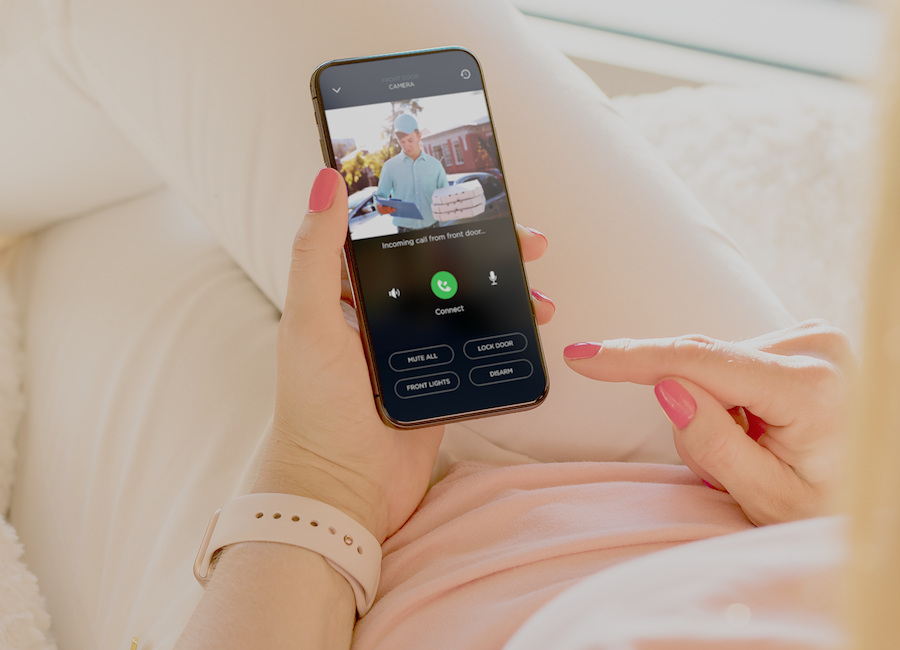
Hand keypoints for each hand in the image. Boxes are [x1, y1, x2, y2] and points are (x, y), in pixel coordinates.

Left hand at [255, 169, 552, 542]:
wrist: (340, 490)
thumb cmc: (315, 407)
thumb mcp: (309, 321)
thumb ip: (315, 252)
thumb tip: (325, 179)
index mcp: (350, 292)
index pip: (400, 236)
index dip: (438, 212)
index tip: (476, 196)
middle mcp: (386, 314)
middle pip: (446, 264)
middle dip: (490, 248)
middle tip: (529, 241)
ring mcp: (418, 347)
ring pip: (471, 300)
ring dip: (508, 288)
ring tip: (539, 291)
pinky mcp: (443, 378)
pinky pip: (480, 343)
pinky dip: (508, 330)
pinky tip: (531, 323)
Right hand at [564, 320, 856, 524]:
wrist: (878, 495)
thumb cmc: (833, 506)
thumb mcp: (768, 497)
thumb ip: (715, 443)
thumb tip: (667, 387)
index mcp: (810, 387)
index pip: (698, 361)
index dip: (633, 358)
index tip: (583, 355)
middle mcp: (814, 346)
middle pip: (702, 366)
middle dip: (693, 410)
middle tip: (731, 463)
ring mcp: (812, 337)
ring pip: (714, 364)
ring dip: (716, 406)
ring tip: (758, 448)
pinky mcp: (805, 338)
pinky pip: (734, 361)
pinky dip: (733, 395)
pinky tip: (765, 425)